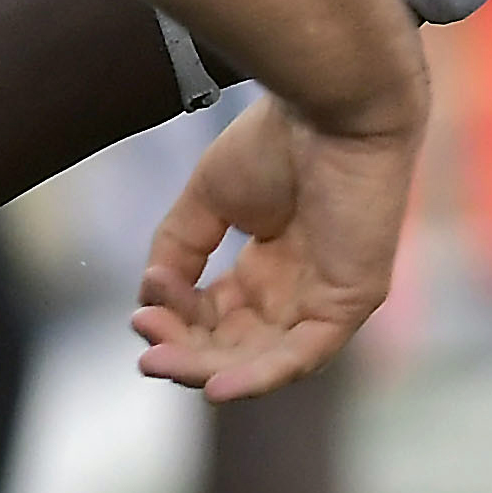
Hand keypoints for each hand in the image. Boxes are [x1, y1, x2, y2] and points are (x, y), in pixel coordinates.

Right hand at [129, 92, 420, 401]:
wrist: (331, 105)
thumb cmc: (277, 139)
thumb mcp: (210, 199)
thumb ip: (180, 248)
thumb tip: (149, 296)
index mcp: (269, 265)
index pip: (216, 316)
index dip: (177, 320)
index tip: (141, 308)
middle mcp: (297, 289)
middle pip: (234, 345)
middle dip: (185, 352)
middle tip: (145, 353)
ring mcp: (326, 298)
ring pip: (261, 358)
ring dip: (207, 368)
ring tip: (158, 362)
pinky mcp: (351, 300)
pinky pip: (303, 356)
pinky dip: (260, 376)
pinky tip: (216, 387)